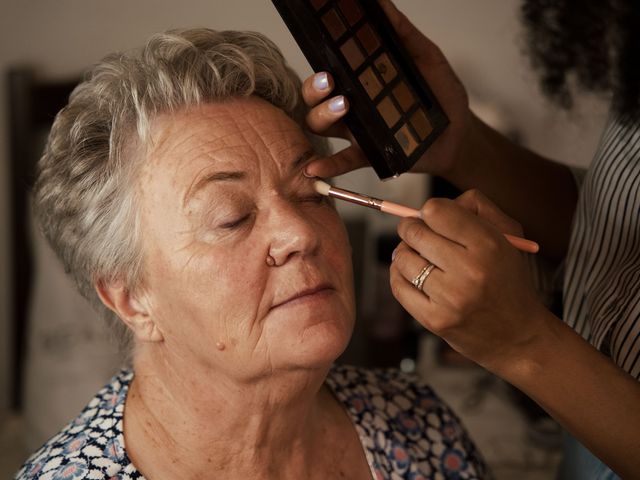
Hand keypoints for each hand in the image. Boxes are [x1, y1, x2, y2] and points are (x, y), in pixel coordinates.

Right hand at [302, 0, 471, 177]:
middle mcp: (352, 105)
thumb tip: (382, 3)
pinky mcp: (369, 155)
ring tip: (343, 108)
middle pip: (314, 97)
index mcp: (359, 80)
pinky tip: (316, 168)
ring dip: (322, 117)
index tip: (327, 61)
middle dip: (315, 89)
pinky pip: (343, 161)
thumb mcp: (425, 57)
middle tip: (332, 82)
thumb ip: (402, 33)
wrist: (459, 133)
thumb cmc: (439, 95)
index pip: (327, 71)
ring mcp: (358, 131)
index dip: (319, 67)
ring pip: (321, 125)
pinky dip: (327, 166)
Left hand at [389, 189, 546, 371]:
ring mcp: (450, 297)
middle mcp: (469, 270)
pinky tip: (411, 275)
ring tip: (417, 257)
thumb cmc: (508, 280)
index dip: (429, 211)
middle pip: (414, 232)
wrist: (520, 337)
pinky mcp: (435, 320)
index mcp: (488, 244)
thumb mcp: (507, 236)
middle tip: (417, 234)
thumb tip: (430, 206)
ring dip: (404, 253)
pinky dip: (399, 276)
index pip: (435, 211)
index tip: (432, 219)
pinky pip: (398, 286)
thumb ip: (473, 208)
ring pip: (402, 258)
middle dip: (411, 229)